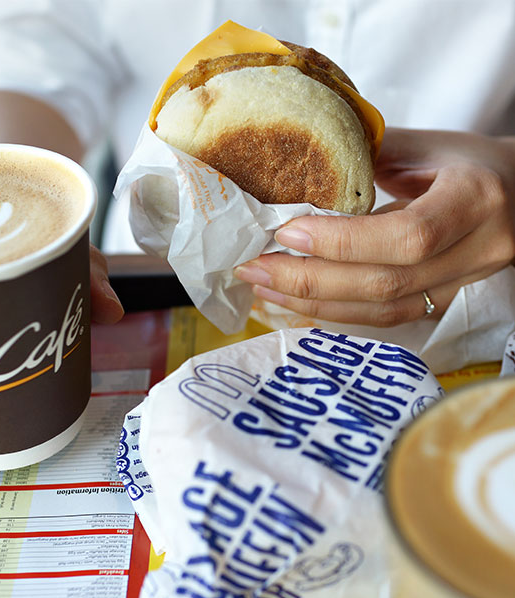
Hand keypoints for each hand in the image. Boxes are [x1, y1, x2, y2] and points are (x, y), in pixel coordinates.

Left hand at [234, 128, 514, 325]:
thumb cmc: (466, 162)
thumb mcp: (424, 145)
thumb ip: (366, 156)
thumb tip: (292, 171)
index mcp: (475, 200)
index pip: (406, 235)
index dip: (341, 241)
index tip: (285, 231)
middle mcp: (476, 251)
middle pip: (386, 283)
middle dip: (310, 280)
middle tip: (254, 267)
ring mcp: (463, 285)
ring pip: (383, 310)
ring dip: (314, 303)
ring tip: (264, 287)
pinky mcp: (444, 304)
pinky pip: (387, 319)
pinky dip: (336, 313)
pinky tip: (297, 301)